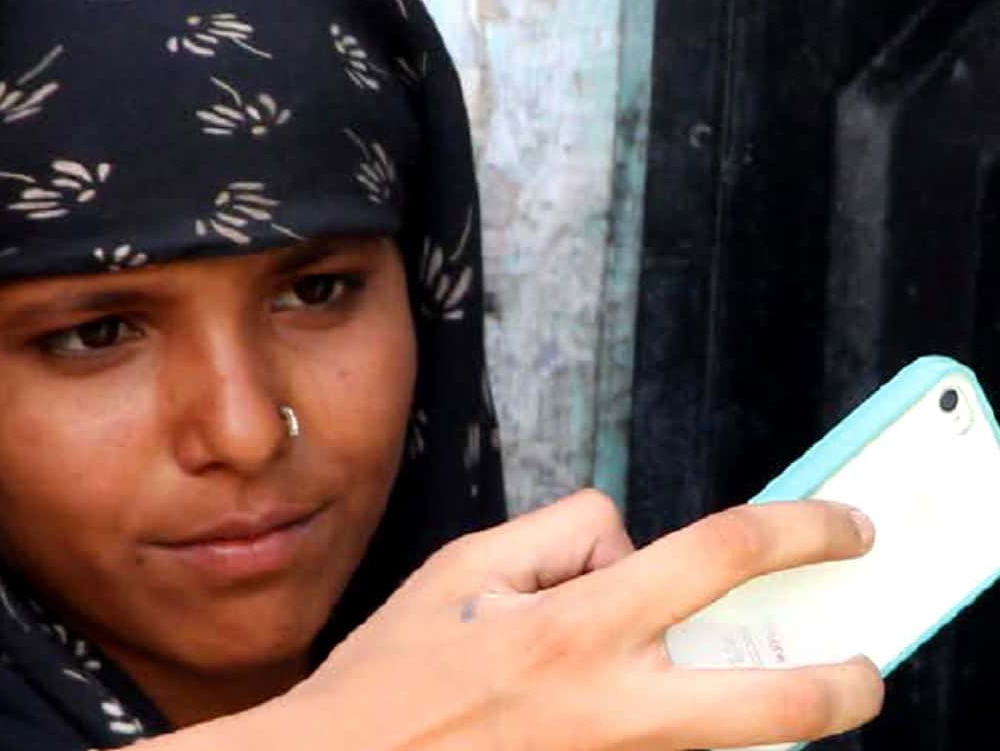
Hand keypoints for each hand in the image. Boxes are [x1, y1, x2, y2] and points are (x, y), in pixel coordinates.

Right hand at [284, 490, 882, 750]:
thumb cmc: (390, 675)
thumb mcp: (463, 567)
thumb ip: (560, 537)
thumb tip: (627, 544)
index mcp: (575, 630)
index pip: (723, 555)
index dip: (804, 528)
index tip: (845, 526)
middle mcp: (612, 708)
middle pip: (781, 703)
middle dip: (848, 686)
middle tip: (864, 666)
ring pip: (730, 738)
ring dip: (739, 707)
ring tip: (682, 676)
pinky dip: (668, 725)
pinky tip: (604, 706)